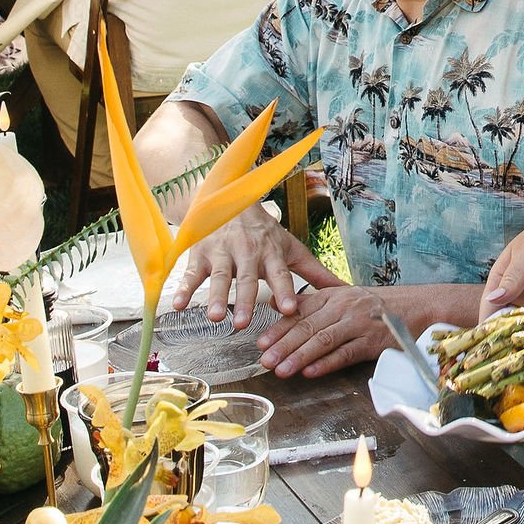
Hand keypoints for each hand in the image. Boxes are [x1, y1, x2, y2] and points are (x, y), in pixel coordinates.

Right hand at [169, 202, 339, 329]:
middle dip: (245, 300)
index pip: (279, 274)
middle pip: (246, 279)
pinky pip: (190, 273)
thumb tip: (345, 291)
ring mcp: (222, 253)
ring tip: (216, 318)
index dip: (284, 291)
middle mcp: (247, 253)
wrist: (229, 199)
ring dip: (216, 297)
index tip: (289, 309)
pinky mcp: (200, 255)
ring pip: (219, 277)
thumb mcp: (290, 248)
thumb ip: (315, 273)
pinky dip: (183, 289)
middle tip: (243, 324)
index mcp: (271, 253)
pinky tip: (177, 306)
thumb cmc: (264, 232)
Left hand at [253, 281, 401, 379]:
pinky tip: (311, 372)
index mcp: (333, 296)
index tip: (261, 342)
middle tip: (265, 360)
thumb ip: (310, 302)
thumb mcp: (342, 296)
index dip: (279, 328)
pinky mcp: (372, 342)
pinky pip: (346, 353)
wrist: (416, 306)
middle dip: (283, 345)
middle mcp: (343, 307)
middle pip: (308, 327)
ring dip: (300, 356)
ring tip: (282, 370)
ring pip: (323, 341)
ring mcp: (358, 324)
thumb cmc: (375, 305)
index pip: (300, 312)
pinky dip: (327, 363)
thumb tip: (277, 304)